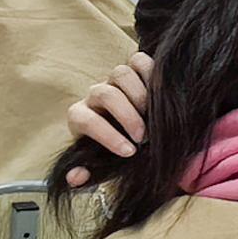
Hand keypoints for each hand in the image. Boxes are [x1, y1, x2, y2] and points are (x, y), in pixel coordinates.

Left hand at [61, 52, 154, 185]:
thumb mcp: (104, 164)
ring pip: (121, 73)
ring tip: (154, 115)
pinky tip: (162, 94)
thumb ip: (91, 172)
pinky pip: (139, 60)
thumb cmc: (117, 150)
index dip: (107, 136)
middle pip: (105, 93)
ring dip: (140, 94)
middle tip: (144, 137)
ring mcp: (115, 79)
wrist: (135, 134)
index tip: (129, 152)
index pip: (86, 120)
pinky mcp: (135, 69)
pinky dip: (151, 72)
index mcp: (80, 116)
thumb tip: (75, 178)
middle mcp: (95, 95)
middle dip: (127, 116)